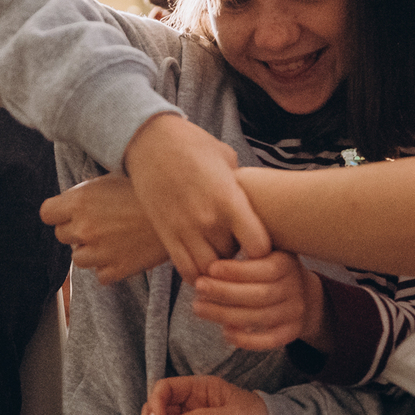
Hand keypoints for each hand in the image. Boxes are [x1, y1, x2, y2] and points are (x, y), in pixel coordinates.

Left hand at [40, 173, 168, 283]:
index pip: (46, 214)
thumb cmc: (150, 189)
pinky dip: (110, 267)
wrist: (183, 210)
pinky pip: (101, 275)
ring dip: (92, 251)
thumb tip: (75, 199)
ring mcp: (100, 252)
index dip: (58, 213)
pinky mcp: (117, 270)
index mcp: (79, 201)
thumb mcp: (114, 178)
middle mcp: (84, 228)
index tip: (69, 213)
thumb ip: (88, 193)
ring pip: (79, 259)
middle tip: (102, 222)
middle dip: (77, 230)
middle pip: (62, 236)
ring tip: (115, 238)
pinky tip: (126, 251)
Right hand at [121, 114, 270, 279]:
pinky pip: (186, 270)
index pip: (258, 246)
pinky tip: (202, 262)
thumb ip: (242, 186)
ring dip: (218, 267)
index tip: (261, 243)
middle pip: (234, 260)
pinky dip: (197, 274)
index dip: (264, 251)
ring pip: (209, 271)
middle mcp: (207, 219)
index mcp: (228, 199)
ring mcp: (184, 229)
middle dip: (240, 257)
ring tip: (220, 252)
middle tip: (239, 246)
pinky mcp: (166, 234)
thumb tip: (255, 202)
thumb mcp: (227, 159)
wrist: (150, 140)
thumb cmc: (193, 145)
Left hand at [193, 251, 327, 352]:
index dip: (237, 271)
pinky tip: (225, 332)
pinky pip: (269, 341)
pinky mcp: (292, 333)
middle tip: (199, 287)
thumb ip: (245, 247)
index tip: (210, 268)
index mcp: (287, 263)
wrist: (303, 293)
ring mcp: (295, 312)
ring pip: (260, 318)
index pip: (265, 270)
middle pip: (260, 295)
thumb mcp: (265, 250)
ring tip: (199, 308)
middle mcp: (295, 288)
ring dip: (226, 315)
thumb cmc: (269, 266)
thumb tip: (211, 250)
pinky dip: (247, 340)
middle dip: (225, 293)